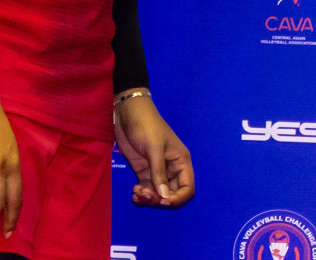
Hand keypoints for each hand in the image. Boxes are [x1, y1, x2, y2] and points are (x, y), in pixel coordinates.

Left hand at [113, 92, 194, 208]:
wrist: (128, 113)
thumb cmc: (146, 126)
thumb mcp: (154, 149)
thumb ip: (159, 174)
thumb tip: (164, 197)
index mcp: (181, 161)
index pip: (187, 188)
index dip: (177, 198)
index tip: (163, 202)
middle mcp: (171, 169)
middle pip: (171, 194)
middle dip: (159, 199)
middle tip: (144, 194)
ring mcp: (157, 171)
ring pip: (158, 193)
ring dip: (148, 198)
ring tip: (136, 193)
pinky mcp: (144, 171)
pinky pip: (146, 189)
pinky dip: (141, 195)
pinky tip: (134, 193)